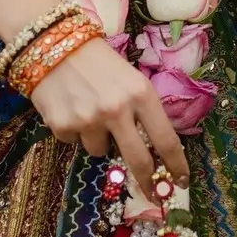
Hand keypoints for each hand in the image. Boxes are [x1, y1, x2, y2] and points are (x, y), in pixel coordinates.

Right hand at [29, 35, 188, 198]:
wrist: (53, 44)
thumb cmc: (98, 61)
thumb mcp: (130, 78)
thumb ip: (141, 109)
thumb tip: (154, 147)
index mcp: (141, 94)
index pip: (166, 139)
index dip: (176, 165)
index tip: (183, 181)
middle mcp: (118, 109)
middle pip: (140, 161)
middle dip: (148, 181)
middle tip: (153, 192)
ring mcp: (89, 120)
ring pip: (101, 151)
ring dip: (97, 139)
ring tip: (88, 109)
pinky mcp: (63, 127)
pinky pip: (75, 142)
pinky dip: (74, 130)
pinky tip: (70, 107)